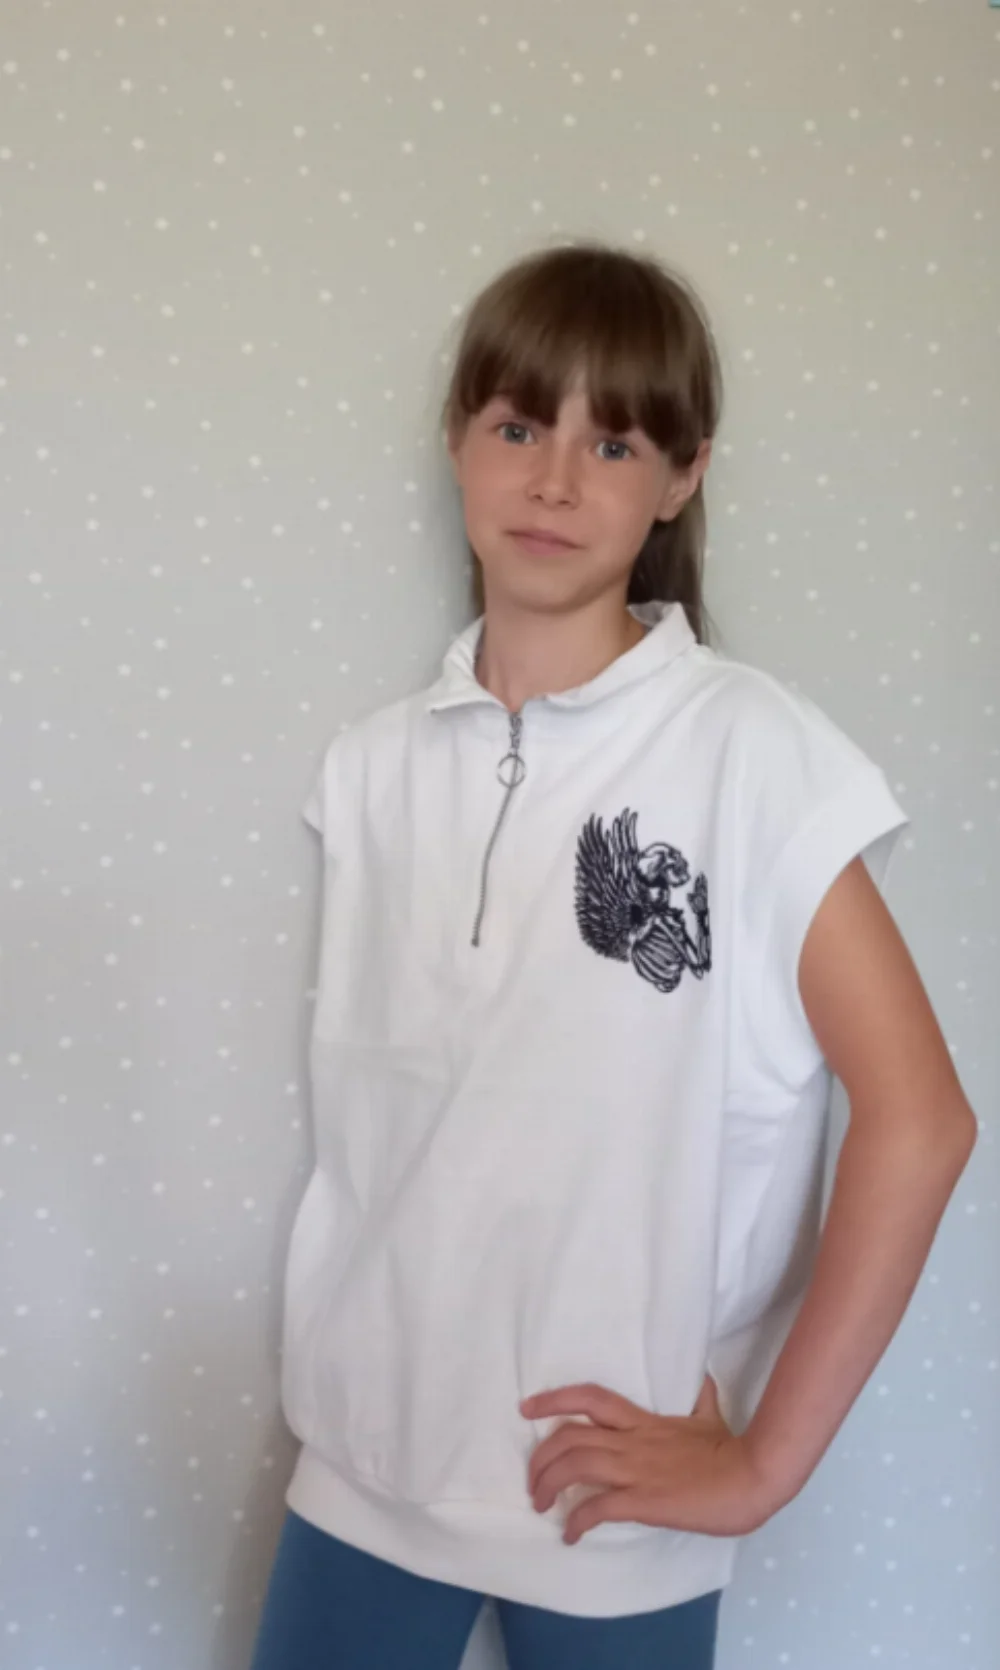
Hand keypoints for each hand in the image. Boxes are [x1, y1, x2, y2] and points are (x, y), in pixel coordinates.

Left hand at [519, 1373, 775, 1544]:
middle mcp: (632, 1441)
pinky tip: (570, 1535)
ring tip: (540, 1504)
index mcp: (644, 1420)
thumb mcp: (711, 1415)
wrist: (752, 1476)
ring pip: (575, 1466)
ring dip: (548, 1485)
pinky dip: (577, 1521)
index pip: (590, 1398)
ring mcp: (636, 1470)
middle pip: (570, 1436)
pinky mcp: (645, 1500)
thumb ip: (699, 1398)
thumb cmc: (732, 1450)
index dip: (554, 1399)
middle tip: (531, 1478)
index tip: (527, 1407)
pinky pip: (598, 1507)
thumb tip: (702, 1378)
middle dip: (541, 1456)